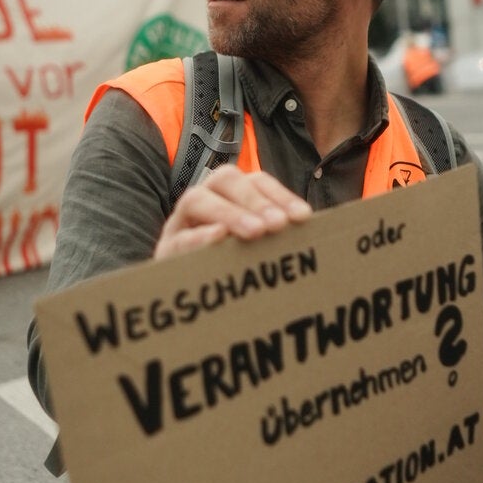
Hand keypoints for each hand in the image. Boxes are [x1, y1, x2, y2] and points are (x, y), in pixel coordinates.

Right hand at [154, 165, 312, 261]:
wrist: (188, 302)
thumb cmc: (232, 271)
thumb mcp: (257, 250)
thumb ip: (277, 236)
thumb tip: (317, 231)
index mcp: (230, 196)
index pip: (256, 181)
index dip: (280, 194)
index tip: (303, 217)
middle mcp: (204, 201)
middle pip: (225, 179)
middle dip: (254, 199)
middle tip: (278, 224)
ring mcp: (180, 223)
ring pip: (196, 199)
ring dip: (229, 212)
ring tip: (256, 231)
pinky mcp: (165, 249)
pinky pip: (179, 237)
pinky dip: (200, 237)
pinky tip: (220, 239)